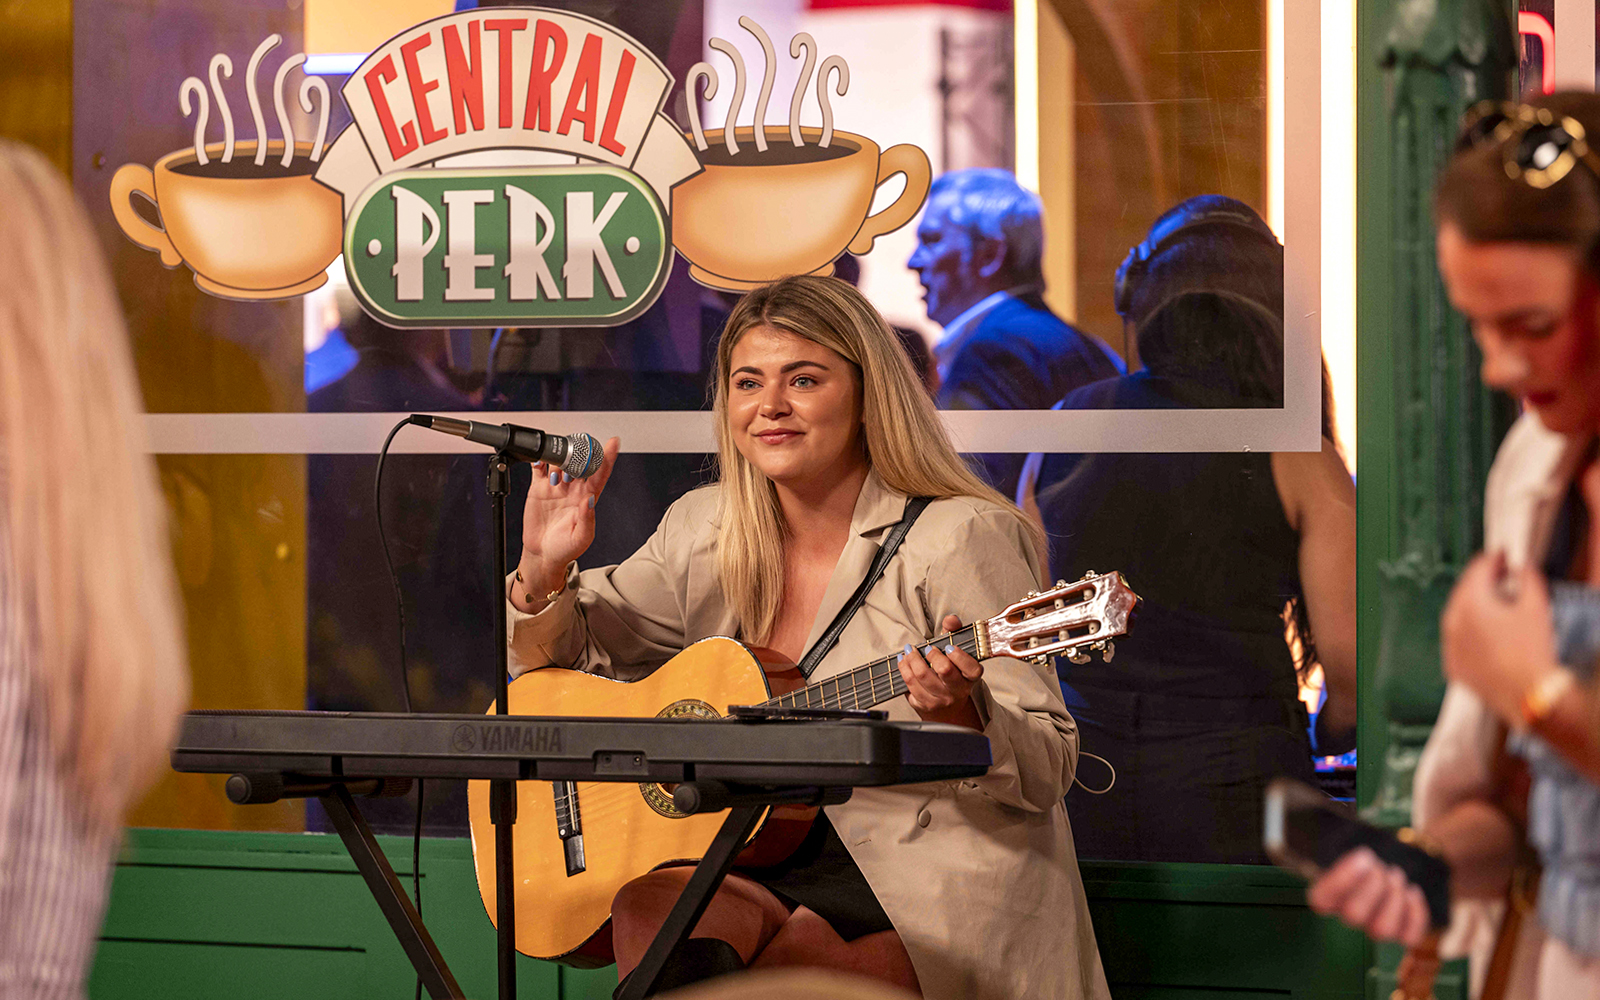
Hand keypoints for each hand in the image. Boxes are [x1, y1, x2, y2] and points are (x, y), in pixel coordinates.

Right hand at [516, 437, 619, 599]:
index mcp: (588, 498)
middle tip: (577, 454)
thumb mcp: (581, 538)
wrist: (542, 555)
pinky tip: (539, 460)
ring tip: (556, 474)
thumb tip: (590, 500)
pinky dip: (539, 460)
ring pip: (560, 462)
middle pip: (580, 463)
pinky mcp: (539, 488)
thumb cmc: (565, 549)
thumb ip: (587, 519)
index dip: (607, 458)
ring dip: (559, 460)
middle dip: (580, 454)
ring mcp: (556, 487)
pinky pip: (539, 469)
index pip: (600, 474)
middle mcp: (574, 489)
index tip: (613, 443)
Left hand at [896, 614, 983, 728]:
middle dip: (932, 654)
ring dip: (912, 659)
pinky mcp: (924, 705)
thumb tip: (951, 619)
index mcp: (970, 677)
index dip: (959, 656)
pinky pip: (910, 684)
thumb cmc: (951, 673)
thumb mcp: (956, 652)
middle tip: (926, 648)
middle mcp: (957, 691)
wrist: (946, 708)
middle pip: (944, 670)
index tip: (948, 647)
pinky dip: (904, 668)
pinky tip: (903, 661)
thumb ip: (954, 632)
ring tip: (909, 651)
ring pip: (922, 676)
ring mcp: (940, 700)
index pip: (971, 668)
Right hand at [1307, 847, 1431, 945]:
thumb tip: (1363, 857)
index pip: (1320, 900)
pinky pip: (1408, 937)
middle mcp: (1345, 919)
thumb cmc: (1366, 858)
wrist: (1390, 867)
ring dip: (1393, 897)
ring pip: (1381, 929)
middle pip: (1354, 915)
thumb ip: (1347, 849)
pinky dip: (1415, 914)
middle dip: (1373, 885)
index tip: (1363, 857)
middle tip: (1380, 867)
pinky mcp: (1400, 936)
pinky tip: (1412, 892)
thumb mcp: (1351, 848)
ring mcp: (1372, 931)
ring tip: (1395, 875)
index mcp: (1325, 896)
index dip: (1343, 879)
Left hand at [1440, 551, 1559, 724]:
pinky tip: (1487, 632)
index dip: (1493, 559)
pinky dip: (1469, 631)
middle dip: (1482, 581)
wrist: (1528, 696)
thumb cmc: (1533, 651)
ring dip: (1474, 605)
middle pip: (1464, 591)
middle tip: (1500, 575)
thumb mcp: (1536, 606)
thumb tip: (1521, 565)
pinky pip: (1457, 640)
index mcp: (1470, 603)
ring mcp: (1449, 646)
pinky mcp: (1453, 666)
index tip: (1502, 554)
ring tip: (1496, 604)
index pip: (1477, 570)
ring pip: (1457, 615)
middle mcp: (1452, 622)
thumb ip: (1528, 577)